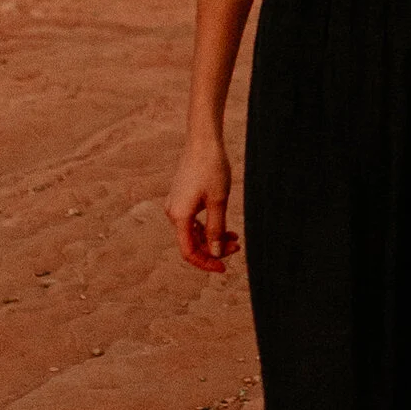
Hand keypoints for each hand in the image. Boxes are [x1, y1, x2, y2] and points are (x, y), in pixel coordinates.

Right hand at [166, 134, 233, 273]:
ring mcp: (176, 204)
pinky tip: (226, 228)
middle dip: (214, 249)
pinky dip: (209, 226)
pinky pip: (194, 220)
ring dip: (213, 238)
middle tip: (237, 247)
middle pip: (192, 243)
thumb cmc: (212, 168)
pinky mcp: (182, 197)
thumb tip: (214, 253)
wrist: (203, 141)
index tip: (223, 268)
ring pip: (195, 232)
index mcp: (179, 216)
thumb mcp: (218, 201)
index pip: (189, 252)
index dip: (206, 263)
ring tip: (235, 238)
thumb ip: (216, 230)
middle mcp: (173, 212)